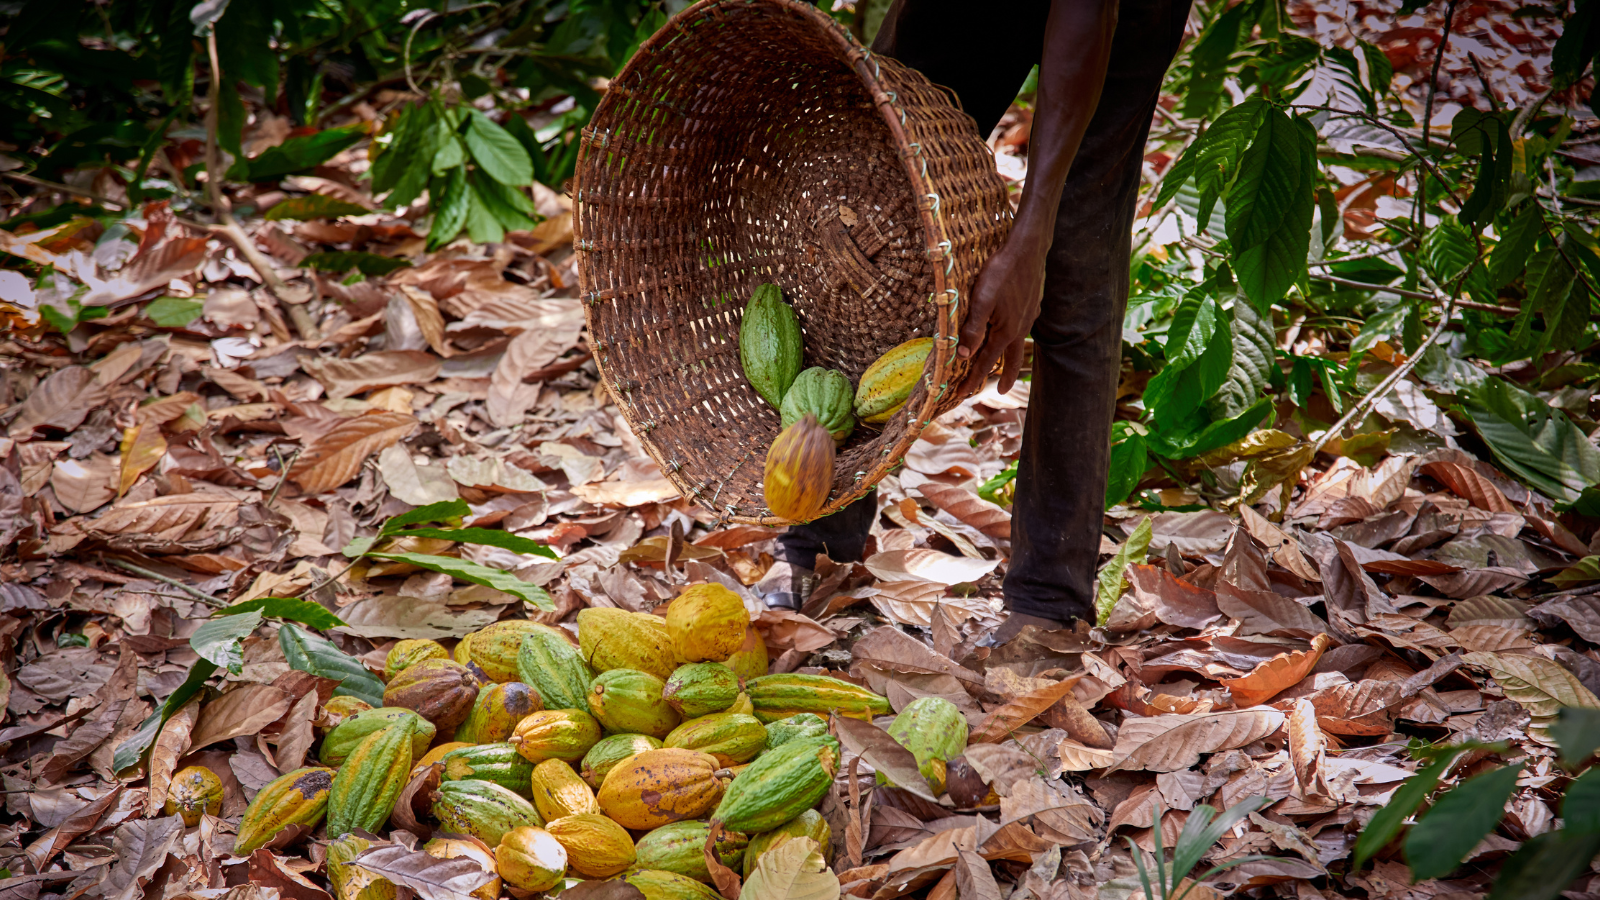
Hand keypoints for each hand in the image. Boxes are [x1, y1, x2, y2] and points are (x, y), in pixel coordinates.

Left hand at [954, 226, 1047, 398]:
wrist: (1028, 249)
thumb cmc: (1001, 272)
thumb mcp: (981, 300)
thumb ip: (973, 329)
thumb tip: (963, 355)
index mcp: (1006, 331)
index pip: (986, 362)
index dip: (973, 379)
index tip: (963, 394)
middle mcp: (1020, 328)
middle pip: (1010, 359)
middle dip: (1002, 376)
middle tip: (999, 391)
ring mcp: (1028, 317)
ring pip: (1017, 344)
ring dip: (1009, 357)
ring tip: (1005, 365)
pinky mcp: (1032, 305)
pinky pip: (1021, 329)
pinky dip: (1014, 339)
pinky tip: (1012, 332)